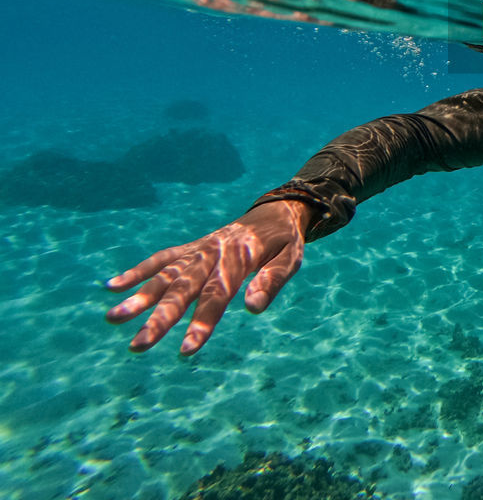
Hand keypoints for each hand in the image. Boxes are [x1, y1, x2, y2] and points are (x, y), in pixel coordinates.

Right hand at [104, 199, 312, 354]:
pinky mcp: (189, 250)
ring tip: (113, 318)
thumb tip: (253, 308)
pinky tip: (112, 287)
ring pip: (165, 275)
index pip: (217, 295)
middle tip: (138, 345)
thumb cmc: (285, 241)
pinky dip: (137, 271)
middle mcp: (211, 254)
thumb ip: (273, 280)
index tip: (186, 349)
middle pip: (183, 289)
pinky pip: (161, 259)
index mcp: (238, 258)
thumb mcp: (292, 258)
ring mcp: (197, 251)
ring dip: (139, 296)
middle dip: (160, 318)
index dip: (202, 322)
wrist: (275, 211)